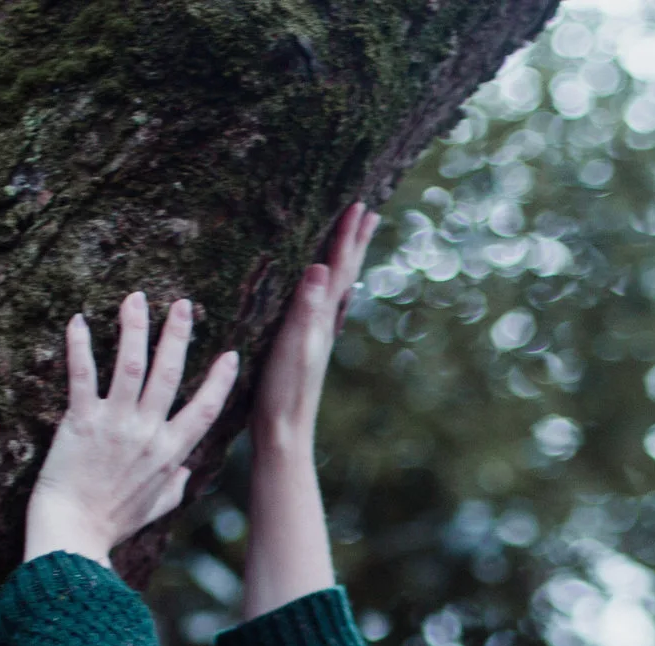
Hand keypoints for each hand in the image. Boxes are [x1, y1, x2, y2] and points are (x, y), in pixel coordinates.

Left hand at [24, 293, 237, 564]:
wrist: (74, 534)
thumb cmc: (111, 524)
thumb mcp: (155, 509)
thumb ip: (175, 488)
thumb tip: (186, 474)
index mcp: (170, 453)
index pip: (205, 408)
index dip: (220, 380)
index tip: (231, 354)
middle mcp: (148, 433)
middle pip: (169, 374)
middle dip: (178, 335)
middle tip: (183, 305)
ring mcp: (115, 424)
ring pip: (132, 365)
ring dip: (135, 328)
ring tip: (137, 298)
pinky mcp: (81, 422)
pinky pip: (83, 376)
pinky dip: (80, 347)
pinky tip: (80, 321)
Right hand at [250, 203, 378, 450]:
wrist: (283, 432)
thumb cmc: (285, 391)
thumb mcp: (293, 346)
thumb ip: (307, 308)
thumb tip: (322, 267)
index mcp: (322, 318)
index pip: (338, 268)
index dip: (347, 237)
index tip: (359, 205)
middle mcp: (324, 323)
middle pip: (345, 274)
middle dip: (356, 242)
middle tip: (370, 212)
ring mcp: (316, 335)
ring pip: (336, 288)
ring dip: (345, 261)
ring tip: (352, 241)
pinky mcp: (304, 346)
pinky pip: (321, 304)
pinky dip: (327, 286)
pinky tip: (322, 290)